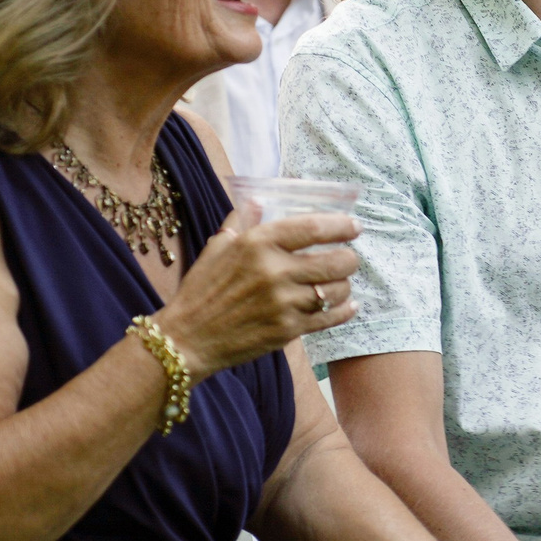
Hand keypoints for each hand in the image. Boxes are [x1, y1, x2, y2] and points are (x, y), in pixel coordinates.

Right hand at [153, 204, 357, 373]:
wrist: (187, 339)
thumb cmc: (201, 290)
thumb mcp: (218, 247)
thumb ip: (242, 221)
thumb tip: (259, 200)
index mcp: (257, 243)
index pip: (313, 228)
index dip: (341, 226)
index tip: (354, 226)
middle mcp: (274, 271)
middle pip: (335, 261)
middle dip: (349, 259)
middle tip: (348, 258)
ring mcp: (283, 303)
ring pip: (337, 291)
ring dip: (344, 286)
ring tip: (340, 283)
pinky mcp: (288, 330)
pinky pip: (330, 318)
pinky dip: (344, 310)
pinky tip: (348, 305)